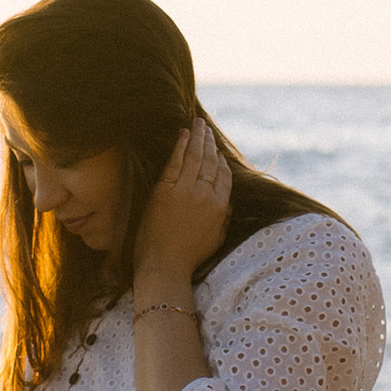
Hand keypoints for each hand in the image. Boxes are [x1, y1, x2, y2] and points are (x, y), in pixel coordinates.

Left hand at [132, 116, 231, 287]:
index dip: (220, 159)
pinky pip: (174, 162)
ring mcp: (184, 191)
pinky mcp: (164, 191)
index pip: (224, 174)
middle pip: (210, 161)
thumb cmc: (189, 256)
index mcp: (220, 206)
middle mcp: (205, 195)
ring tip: (197, 123)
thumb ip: (223, 217)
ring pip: (194, 157)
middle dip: (209, 142)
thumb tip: (226, 202)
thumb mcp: (216, 238)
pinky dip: (180, 146)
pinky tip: (183, 134)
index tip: (216, 150)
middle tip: (206, 128)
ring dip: (197, 138)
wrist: (164, 266)